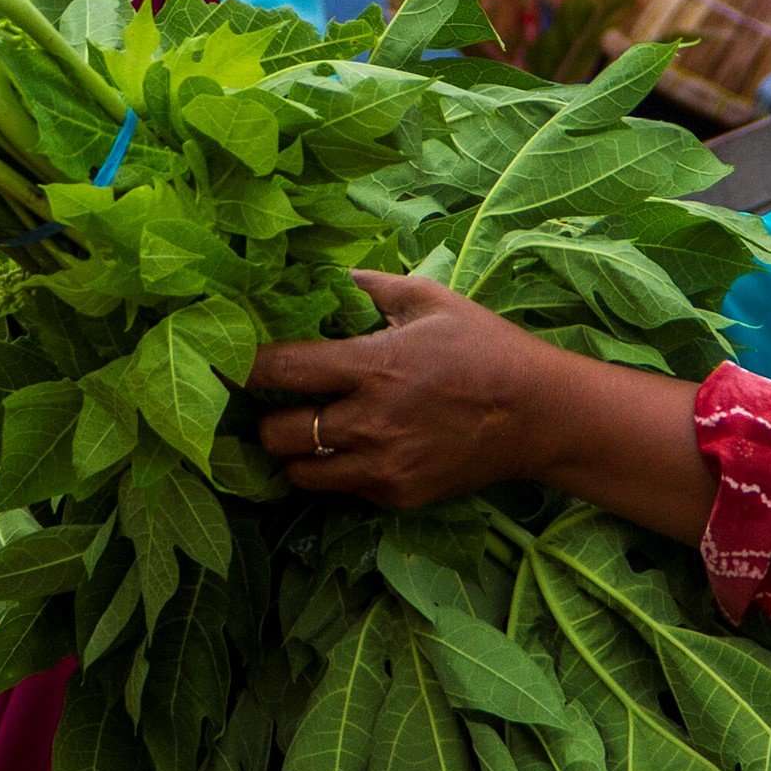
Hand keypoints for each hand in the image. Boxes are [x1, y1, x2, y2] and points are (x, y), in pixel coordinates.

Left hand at [251, 270, 718, 535]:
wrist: (538, 414)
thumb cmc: (484, 347)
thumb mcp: (432, 300)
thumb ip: (372, 287)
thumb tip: (329, 276)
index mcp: (373, 365)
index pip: (282, 369)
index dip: (245, 366)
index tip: (232, 362)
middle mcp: (371, 421)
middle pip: (276, 434)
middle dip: (265, 418)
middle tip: (274, 405)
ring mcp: (384, 465)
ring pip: (299, 473)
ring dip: (293, 453)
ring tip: (305, 433)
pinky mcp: (398, 495)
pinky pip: (340, 490)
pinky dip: (333, 473)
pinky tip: (348, 450)